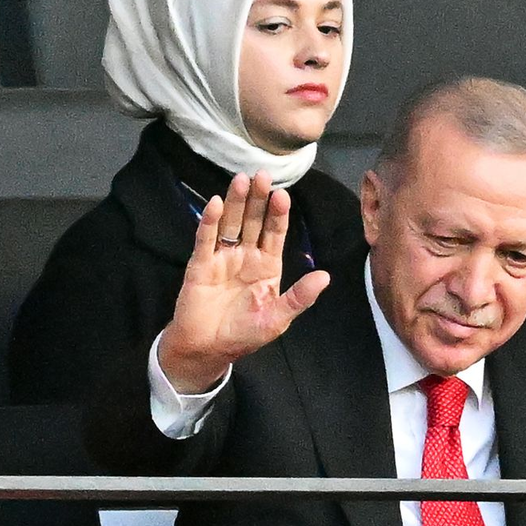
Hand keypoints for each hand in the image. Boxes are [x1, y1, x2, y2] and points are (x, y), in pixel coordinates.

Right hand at [158, 171, 329, 393]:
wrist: (207, 349)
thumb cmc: (244, 335)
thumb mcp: (277, 319)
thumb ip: (299, 297)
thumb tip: (325, 276)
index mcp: (267, 266)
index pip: (274, 233)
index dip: (278, 214)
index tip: (282, 196)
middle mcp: (246, 256)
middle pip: (253, 221)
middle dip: (258, 199)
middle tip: (262, 175)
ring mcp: (223, 258)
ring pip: (231, 224)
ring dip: (236, 202)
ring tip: (241, 180)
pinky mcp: (201, 264)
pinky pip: (206, 239)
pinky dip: (210, 221)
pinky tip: (217, 204)